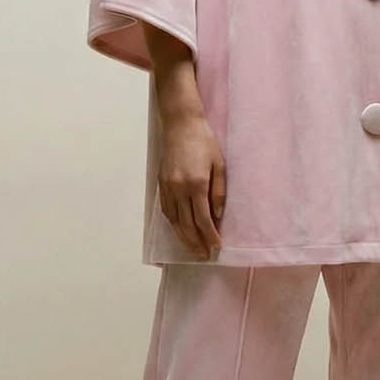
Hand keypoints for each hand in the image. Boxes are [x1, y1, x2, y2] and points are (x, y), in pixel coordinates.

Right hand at [157, 112, 225, 256]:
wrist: (181, 124)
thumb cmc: (204, 141)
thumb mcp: (219, 164)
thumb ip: (219, 192)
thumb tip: (217, 215)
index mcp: (196, 184)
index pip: (203, 219)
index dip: (210, 236)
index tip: (216, 247)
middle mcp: (179, 189)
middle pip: (187, 224)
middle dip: (196, 242)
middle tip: (203, 255)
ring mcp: (167, 187)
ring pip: (174, 220)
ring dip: (182, 237)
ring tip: (192, 248)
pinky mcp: (161, 184)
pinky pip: (166, 210)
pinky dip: (172, 223)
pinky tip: (179, 230)